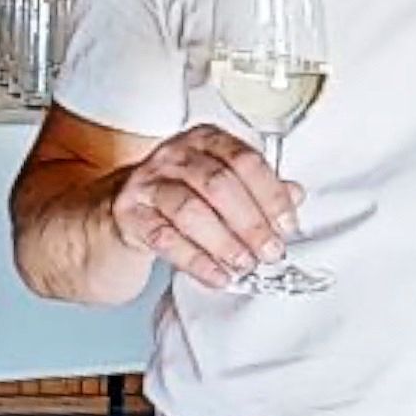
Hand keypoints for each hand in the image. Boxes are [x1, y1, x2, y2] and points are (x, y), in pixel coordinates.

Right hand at [110, 124, 300, 290]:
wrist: (121, 212)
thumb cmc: (176, 196)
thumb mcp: (219, 186)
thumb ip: (256, 189)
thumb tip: (294, 195)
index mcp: (204, 141)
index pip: (244, 160)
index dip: (270, 194)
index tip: (286, 224)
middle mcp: (174, 155)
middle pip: (218, 184)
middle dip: (250, 222)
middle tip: (269, 251)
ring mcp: (147, 182)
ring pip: (190, 210)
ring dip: (223, 242)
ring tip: (243, 264)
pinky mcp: (127, 213)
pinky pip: (164, 238)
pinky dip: (195, 261)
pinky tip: (215, 275)